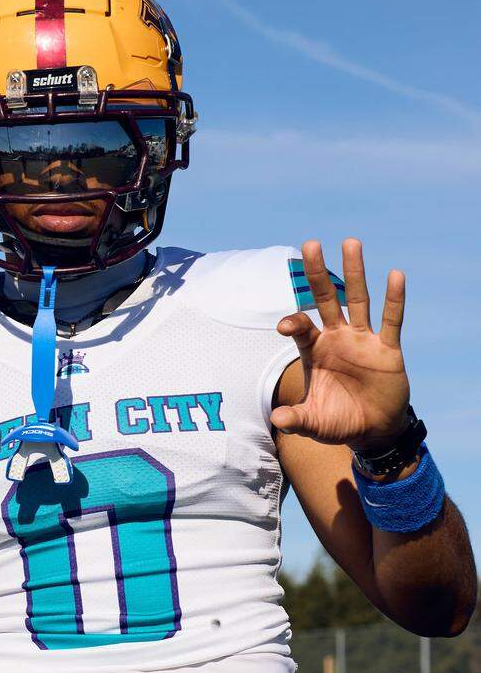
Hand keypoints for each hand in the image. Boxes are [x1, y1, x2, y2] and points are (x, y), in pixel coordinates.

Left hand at [272, 239, 409, 452]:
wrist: (372, 430)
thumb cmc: (337, 421)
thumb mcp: (314, 423)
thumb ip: (296, 419)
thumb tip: (277, 420)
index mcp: (314, 351)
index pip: (301, 327)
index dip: (294, 322)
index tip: (286, 325)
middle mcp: (336, 339)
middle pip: (325, 299)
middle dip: (317, 273)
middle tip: (310, 244)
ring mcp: (362, 340)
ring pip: (358, 299)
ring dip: (355, 272)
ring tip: (350, 242)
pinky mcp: (387, 349)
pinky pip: (391, 320)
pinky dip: (393, 299)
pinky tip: (395, 274)